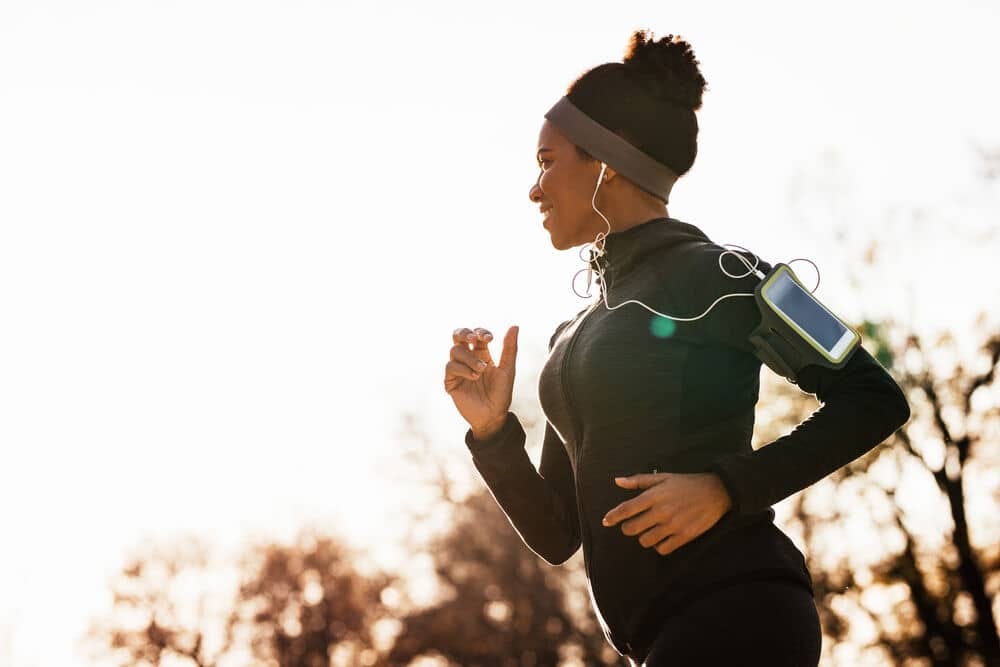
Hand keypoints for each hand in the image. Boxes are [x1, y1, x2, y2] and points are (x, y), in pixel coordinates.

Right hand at [444, 326, 518, 438]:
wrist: (493, 416)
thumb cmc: (501, 393)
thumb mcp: (507, 369)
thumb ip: (510, 348)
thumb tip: (515, 325)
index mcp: (481, 354)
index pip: (476, 334)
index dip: (480, 332)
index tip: (490, 338)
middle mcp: (468, 359)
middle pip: (457, 336)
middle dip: (464, 332)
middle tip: (473, 338)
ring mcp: (458, 370)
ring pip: (455, 351)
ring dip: (469, 358)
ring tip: (481, 370)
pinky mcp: (451, 381)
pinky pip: (450, 367)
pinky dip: (463, 369)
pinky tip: (474, 377)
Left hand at [601, 472, 732, 555]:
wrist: (716, 492)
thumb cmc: (687, 483)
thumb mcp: (663, 477)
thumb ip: (639, 481)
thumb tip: (617, 481)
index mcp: (654, 496)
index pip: (626, 509)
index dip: (613, 517)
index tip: (605, 521)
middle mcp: (661, 512)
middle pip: (632, 529)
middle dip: (627, 528)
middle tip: (631, 525)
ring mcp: (673, 525)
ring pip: (645, 541)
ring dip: (643, 537)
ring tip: (648, 531)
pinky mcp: (684, 536)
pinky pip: (662, 549)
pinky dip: (658, 546)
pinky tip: (660, 539)